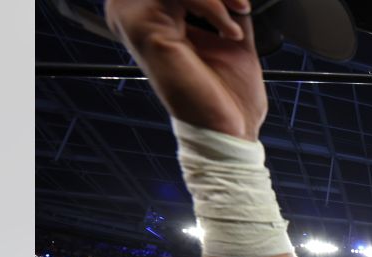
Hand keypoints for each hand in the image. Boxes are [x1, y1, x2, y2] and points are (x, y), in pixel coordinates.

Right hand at [104, 0, 266, 140]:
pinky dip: (213, 6)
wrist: (228, 128)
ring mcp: (132, 18)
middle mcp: (132, 12)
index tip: (239, 3)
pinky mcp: (144, 28)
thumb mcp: (231, 33)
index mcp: (151, 14)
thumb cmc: (226, 94)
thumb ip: (224, 4)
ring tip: (238, 13)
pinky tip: (230, 31)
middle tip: (239, 5)